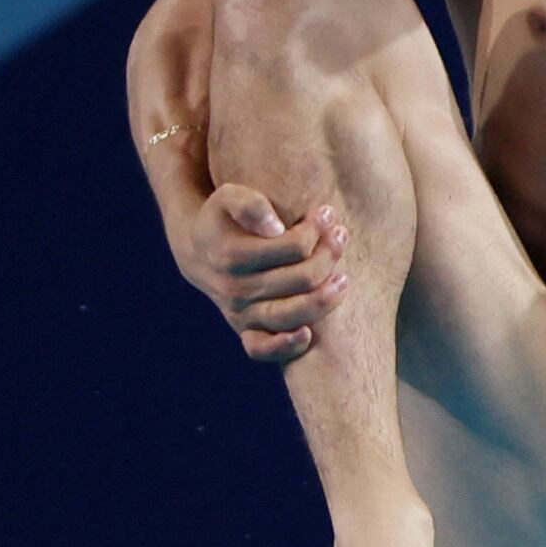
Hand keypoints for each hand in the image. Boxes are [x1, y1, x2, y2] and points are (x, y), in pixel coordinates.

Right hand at [177, 184, 349, 362]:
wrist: (202, 250)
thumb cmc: (226, 218)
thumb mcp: (230, 197)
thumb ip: (250, 204)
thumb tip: (275, 227)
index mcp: (232, 255)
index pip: (294, 247)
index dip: (316, 230)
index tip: (325, 213)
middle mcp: (235, 288)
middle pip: (301, 279)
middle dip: (329, 255)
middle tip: (340, 235)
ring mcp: (240, 312)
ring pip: (289, 315)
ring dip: (324, 299)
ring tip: (343, 278)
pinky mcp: (246, 330)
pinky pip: (261, 349)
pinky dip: (285, 346)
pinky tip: (307, 334)